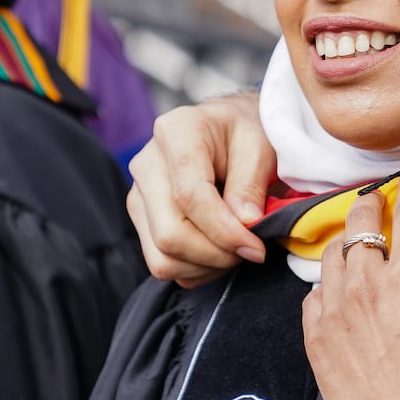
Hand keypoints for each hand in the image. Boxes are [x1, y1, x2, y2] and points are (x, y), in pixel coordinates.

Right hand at [126, 90, 272, 286]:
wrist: (229, 130)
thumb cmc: (246, 134)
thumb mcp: (261, 146)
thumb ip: (250, 184)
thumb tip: (244, 224)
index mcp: (176, 133)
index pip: (190, 196)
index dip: (224, 231)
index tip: (256, 247)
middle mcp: (146, 165)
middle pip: (170, 234)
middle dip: (218, 254)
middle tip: (252, 249)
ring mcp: (138, 196)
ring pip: (163, 258)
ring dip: (208, 266)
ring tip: (238, 248)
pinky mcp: (142, 221)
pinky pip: (164, 264)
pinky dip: (197, 270)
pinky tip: (220, 249)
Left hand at [302, 170, 399, 399]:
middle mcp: (367, 286)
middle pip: (359, 222)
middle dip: (370, 204)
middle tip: (377, 202)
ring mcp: (335, 311)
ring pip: (331, 254)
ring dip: (346, 243)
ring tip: (356, 246)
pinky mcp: (315, 337)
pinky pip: (313, 294)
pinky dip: (327, 285)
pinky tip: (340, 293)